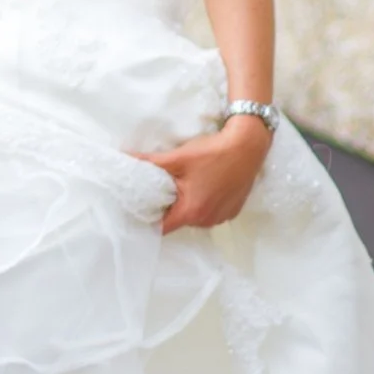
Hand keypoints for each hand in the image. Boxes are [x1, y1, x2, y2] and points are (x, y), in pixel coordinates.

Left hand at [134, 118, 272, 234]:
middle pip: (179, 221)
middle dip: (170, 208)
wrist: (248, 145)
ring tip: (185, 185)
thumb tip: (125, 157)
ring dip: (189, 205)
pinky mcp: (233, 210)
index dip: (150, 219)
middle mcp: (207, 220)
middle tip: (162, 190)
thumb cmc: (212, 153)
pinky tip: (205, 185)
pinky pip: (212, 212)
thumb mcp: (178, 158)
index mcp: (191, 212)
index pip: (162, 227)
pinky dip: (205, 203)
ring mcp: (223, 217)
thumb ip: (149, 162)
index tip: (141, 208)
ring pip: (196, 217)